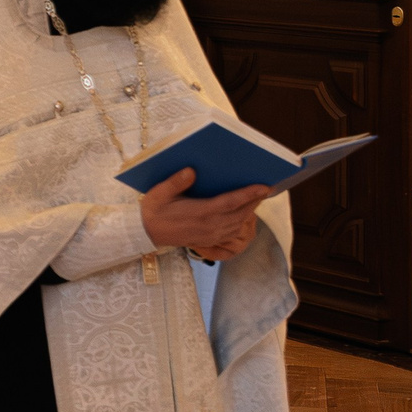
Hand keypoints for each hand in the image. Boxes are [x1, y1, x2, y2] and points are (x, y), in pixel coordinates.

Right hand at [139, 168, 267, 260]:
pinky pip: (231, 233)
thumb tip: (192, 170)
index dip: (249, 194)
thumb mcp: (160, 192)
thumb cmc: (153, 211)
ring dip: (249, 212)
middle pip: (240, 214)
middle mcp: (209, 226)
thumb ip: (176, 182)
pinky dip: (241, 223)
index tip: (264, 186)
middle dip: (254, 202)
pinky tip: (243, 215)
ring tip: (257, 199)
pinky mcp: (208, 240)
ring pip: (238, 224)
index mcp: (200, 212)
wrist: (146, 234)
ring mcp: (210, 235)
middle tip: (266, 189)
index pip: (230, 202)